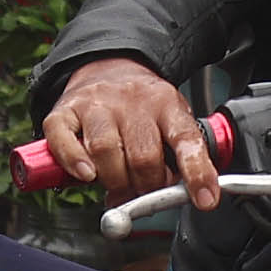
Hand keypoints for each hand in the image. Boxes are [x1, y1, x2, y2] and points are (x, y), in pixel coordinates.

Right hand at [46, 60, 217, 207]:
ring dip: (114, 181)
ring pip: (105, 152)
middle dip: (146, 186)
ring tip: (117, 182)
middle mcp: (133, 101)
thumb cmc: (140, 108)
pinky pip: (65, 142)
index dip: (197, 174)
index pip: (186, 140)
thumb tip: (158, 203)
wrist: (106, 68)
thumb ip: (170, 162)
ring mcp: (97, 104)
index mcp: (167, 104)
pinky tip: (86, 173)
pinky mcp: (65, 111)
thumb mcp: (168, 123)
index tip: (206, 200)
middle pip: (143, 156)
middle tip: (144, 190)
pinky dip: (74, 163)